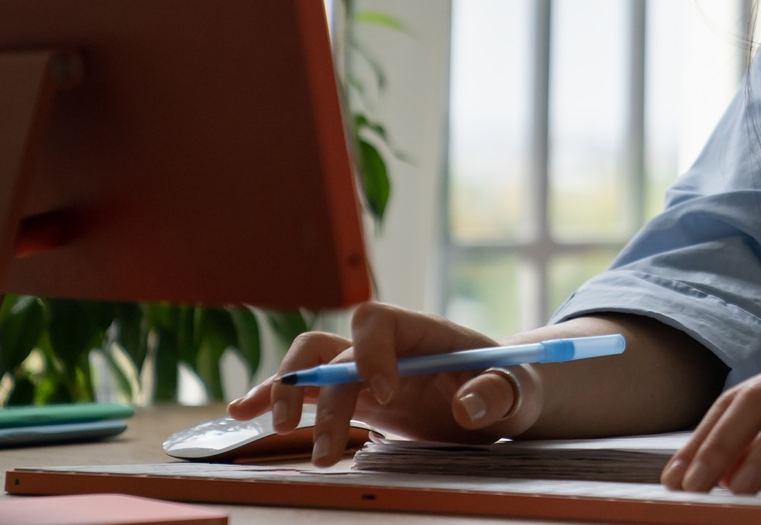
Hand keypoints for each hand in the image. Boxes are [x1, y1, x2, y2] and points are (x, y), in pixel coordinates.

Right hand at [228, 301, 544, 465]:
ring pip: (309, 366)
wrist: (501, 398)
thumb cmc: (511, 385)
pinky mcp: (356, 400)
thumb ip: (497, 393)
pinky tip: (242, 413)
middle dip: (316, 385)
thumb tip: (467, 407)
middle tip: (320, 440)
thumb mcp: (518, 390)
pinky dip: (272, 400)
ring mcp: (365, 373)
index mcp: (423, 332)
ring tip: (282, 432)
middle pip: (332, 346)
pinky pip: (307, 394)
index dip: (372, 352)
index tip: (385, 392)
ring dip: (288, 395)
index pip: (379, 320)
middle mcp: (385, 348)